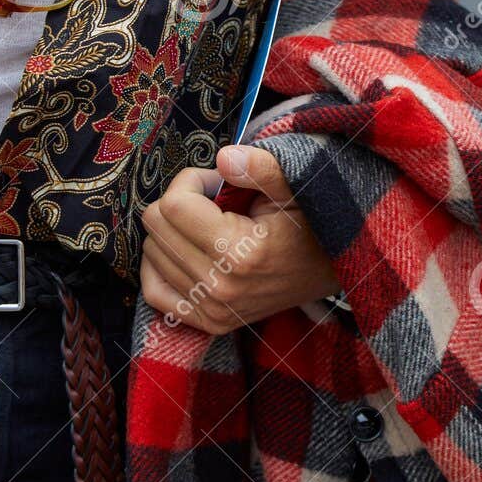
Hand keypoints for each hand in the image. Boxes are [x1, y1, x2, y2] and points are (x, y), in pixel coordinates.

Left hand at [140, 145, 337, 334]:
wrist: (328, 270)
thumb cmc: (309, 223)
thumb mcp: (293, 187)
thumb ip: (260, 168)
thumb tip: (223, 158)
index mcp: (238, 252)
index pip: (173, 205)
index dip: (190, 181)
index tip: (216, 182)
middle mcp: (219, 287)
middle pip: (155, 226)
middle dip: (178, 202)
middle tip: (212, 202)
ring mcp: (212, 309)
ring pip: (152, 252)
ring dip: (172, 231)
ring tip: (208, 227)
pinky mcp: (208, 322)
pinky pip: (153, 291)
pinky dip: (160, 266)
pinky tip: (184, 251)